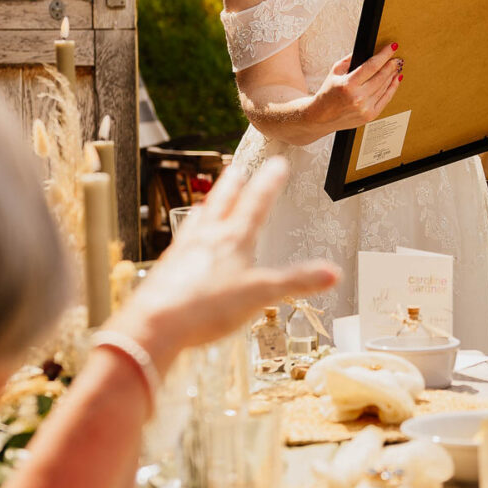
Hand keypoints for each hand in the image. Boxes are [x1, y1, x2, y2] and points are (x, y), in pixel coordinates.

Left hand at [114, 158, 338, 369]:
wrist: (154, 324)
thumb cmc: (207, 308)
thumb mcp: (260, 295)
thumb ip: (296, 282)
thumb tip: (333, 273)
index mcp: (233, 239)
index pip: (256, 203)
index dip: (269, 183)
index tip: (278, 164)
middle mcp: (207, 238)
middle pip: (222, 203)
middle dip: (232, 185)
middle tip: (236, 168)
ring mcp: (184, 252)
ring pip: (199, 219)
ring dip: (209, 205)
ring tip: (209, 199)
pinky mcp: (167, 270)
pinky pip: (181, 242)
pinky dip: (189, 233)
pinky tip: (186, 241)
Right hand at [312, 42, 403, 131]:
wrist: (320, 117)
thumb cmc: (327, 93)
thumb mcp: (334, 72)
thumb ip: (350, 60)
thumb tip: (368, 51)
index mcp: (348, 84)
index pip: (372, 66)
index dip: (384, 55)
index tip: (392, 47)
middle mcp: (358, 97)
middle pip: (381, 77)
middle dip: (392, 65)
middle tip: (398, 58)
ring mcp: (365, 108)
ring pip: (385, 87)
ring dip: (393, 75)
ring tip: (397, 67)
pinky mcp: (370, 116)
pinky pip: (386, 99)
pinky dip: (392, 88)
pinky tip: (395, 80)